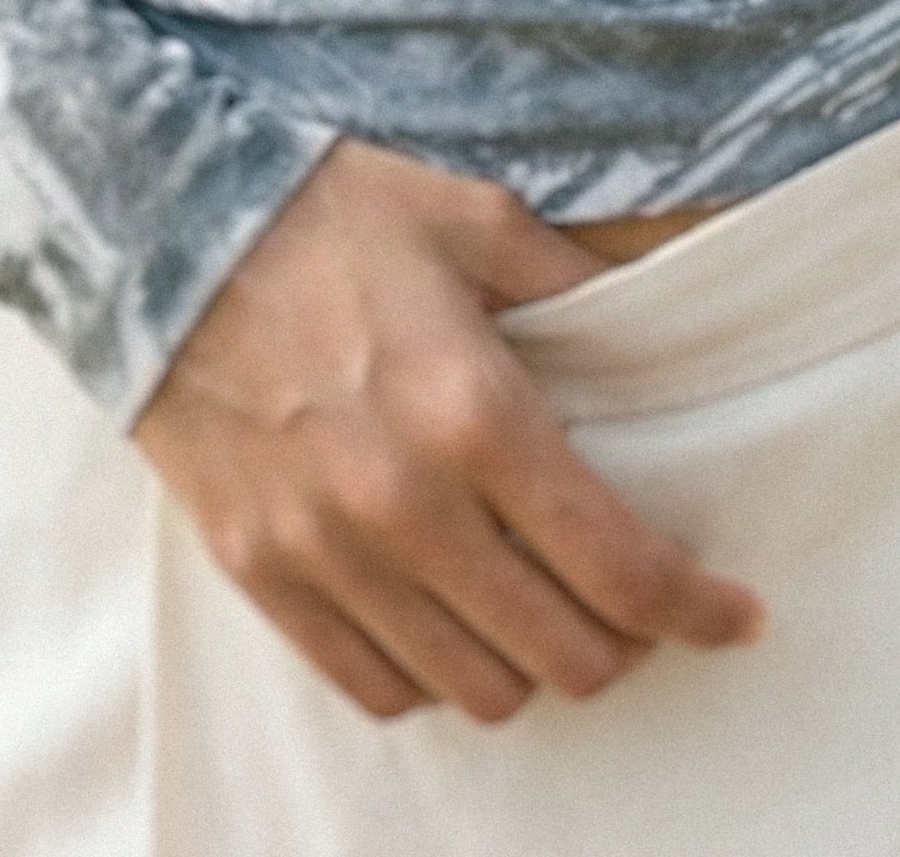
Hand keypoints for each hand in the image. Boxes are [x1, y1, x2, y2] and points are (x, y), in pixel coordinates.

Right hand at [134, 138, 765, 724]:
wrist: (162, 227)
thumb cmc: (331, 209)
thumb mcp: (476, 217)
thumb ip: (588, 274)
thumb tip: (701, 270)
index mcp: (474, 409)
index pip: (619, 565)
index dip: (697, 609)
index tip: (738, 616)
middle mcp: (405, 502)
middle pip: (560, 654)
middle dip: (625, 642)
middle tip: (637, 601)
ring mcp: (325, 551)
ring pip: (475, 690)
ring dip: (531, 662)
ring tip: (545, 607)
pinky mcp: (260, 573)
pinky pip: (374, 687)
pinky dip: (431, 673)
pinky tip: (451, 617)